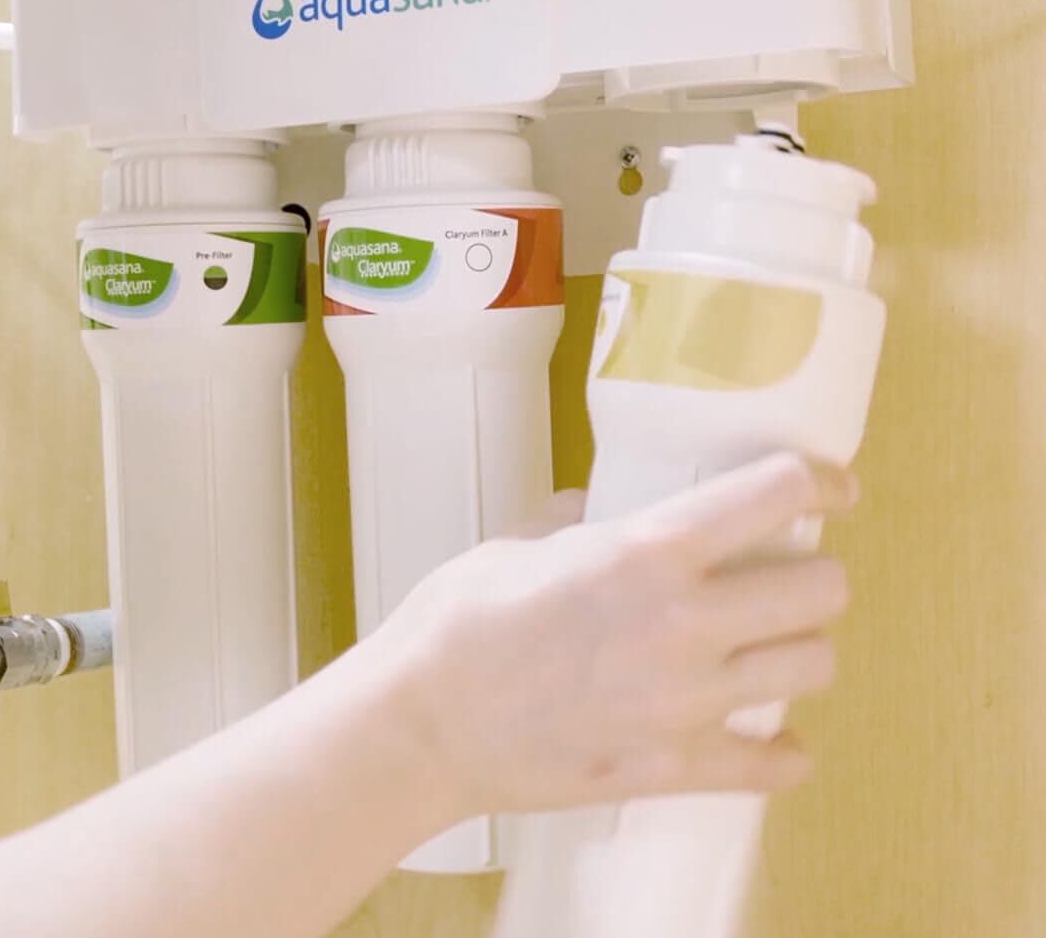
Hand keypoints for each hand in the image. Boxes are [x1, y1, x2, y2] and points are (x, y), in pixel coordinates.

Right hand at [377, 452, 855, 819]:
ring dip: (801, 649)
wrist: (421, 724)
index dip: (817, 481)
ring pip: (812, 668)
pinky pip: (768, 765)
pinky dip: (779, 751)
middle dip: (816, 574)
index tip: (827, 486)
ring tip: (769, 645)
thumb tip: (595, 511)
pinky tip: (769, 738)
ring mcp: (684, 702)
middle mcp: (683, 623)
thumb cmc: (456, 623)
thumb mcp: (517, 542)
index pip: (774, 495)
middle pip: (822, 590)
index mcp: (645, 552)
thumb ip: (575, 521)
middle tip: (788, 573)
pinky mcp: (669, 768)